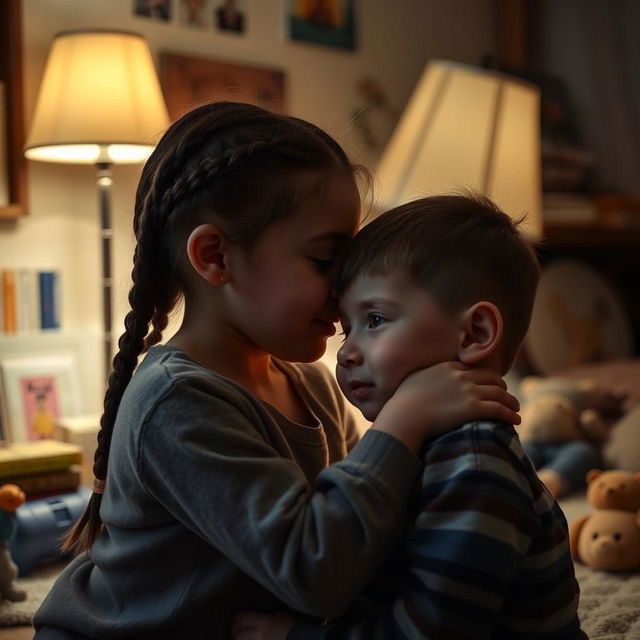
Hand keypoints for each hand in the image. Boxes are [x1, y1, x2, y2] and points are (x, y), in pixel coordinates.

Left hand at [231, 611, 294, 639]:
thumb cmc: (294, 630)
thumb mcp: (284, 618)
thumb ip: (273, 617)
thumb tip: (270, 617)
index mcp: (264, 622)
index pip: (243, 618)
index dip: (236, 618)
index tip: (234, 618)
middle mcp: (258, 635)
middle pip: (237, 633)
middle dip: (234, 631)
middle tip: (234, 631)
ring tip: (238, 638)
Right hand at [372, 362, 519, 452]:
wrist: (404, 415)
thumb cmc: (403, 402)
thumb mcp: (415, 379)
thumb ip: (427, 375)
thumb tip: (425, 379)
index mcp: (449, 367)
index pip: (475, 368)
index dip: (485, 377)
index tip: (489, 384)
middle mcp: (462, 376)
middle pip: (492, 378)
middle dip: (502, 387)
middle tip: (506, 395)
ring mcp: (468, 391)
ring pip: (500, 394)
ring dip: (511, 402)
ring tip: (515, 408)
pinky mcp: (473, 408)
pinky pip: (499, 410)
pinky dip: (510, 415)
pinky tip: (516, 420)